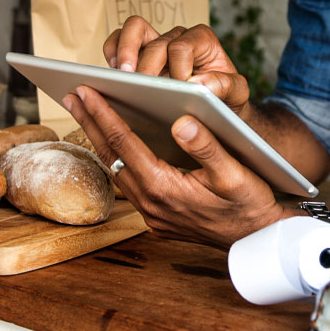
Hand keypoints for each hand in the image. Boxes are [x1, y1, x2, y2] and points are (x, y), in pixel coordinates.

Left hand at [63, 85, 290, 248]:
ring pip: (117, 169)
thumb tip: (181, 121)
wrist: (258, 239)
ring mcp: (151, 213)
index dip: (103, 114)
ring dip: (100, 140)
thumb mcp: (235, 173)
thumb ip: (207, 146)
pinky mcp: (157, 217)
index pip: (125, 143)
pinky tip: (115, 142)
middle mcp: (151, 204)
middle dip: (90, 123)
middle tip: (71, 95)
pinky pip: (129, 183)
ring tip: (86, 113)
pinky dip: (117, 157)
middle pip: (111, 155)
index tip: (85, 91)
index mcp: (164, 188)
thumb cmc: (250, 204)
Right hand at [103, 16, 251, 114]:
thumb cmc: (226, 98)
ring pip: (133, 29)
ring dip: (124, 51)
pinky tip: (114, 75)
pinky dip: (112, 52)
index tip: (180, 89)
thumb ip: (225, 86)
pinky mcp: (138, 55)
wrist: (217, 106)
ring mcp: (155, 44)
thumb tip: (198, 84)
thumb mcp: (237, 94)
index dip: (177, 68)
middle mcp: (177, 37)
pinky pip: (118, 41)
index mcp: (202, 40)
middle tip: (142, 85)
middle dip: (147, 64)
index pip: (181, 46)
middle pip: (154, 40)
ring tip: (122, 76)